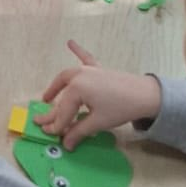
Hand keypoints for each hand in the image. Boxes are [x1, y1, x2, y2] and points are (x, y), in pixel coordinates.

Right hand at [39, 40, 160, 147]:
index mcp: (76, 89)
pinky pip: (85, 58)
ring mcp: (88, 70)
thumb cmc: (120, 108)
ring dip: (56, 86)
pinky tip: (70, 42)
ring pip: (67, 77)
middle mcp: (78, 76)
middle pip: (61, 95)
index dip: (56, 125)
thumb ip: (78, 131)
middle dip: (51, 109)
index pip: (63, 111)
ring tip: (48, 96)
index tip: (48, 134)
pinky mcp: (99, 69)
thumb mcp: (97, 122)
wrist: (145, 95)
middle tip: (40, 120)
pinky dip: (77, 51)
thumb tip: (65, 144)